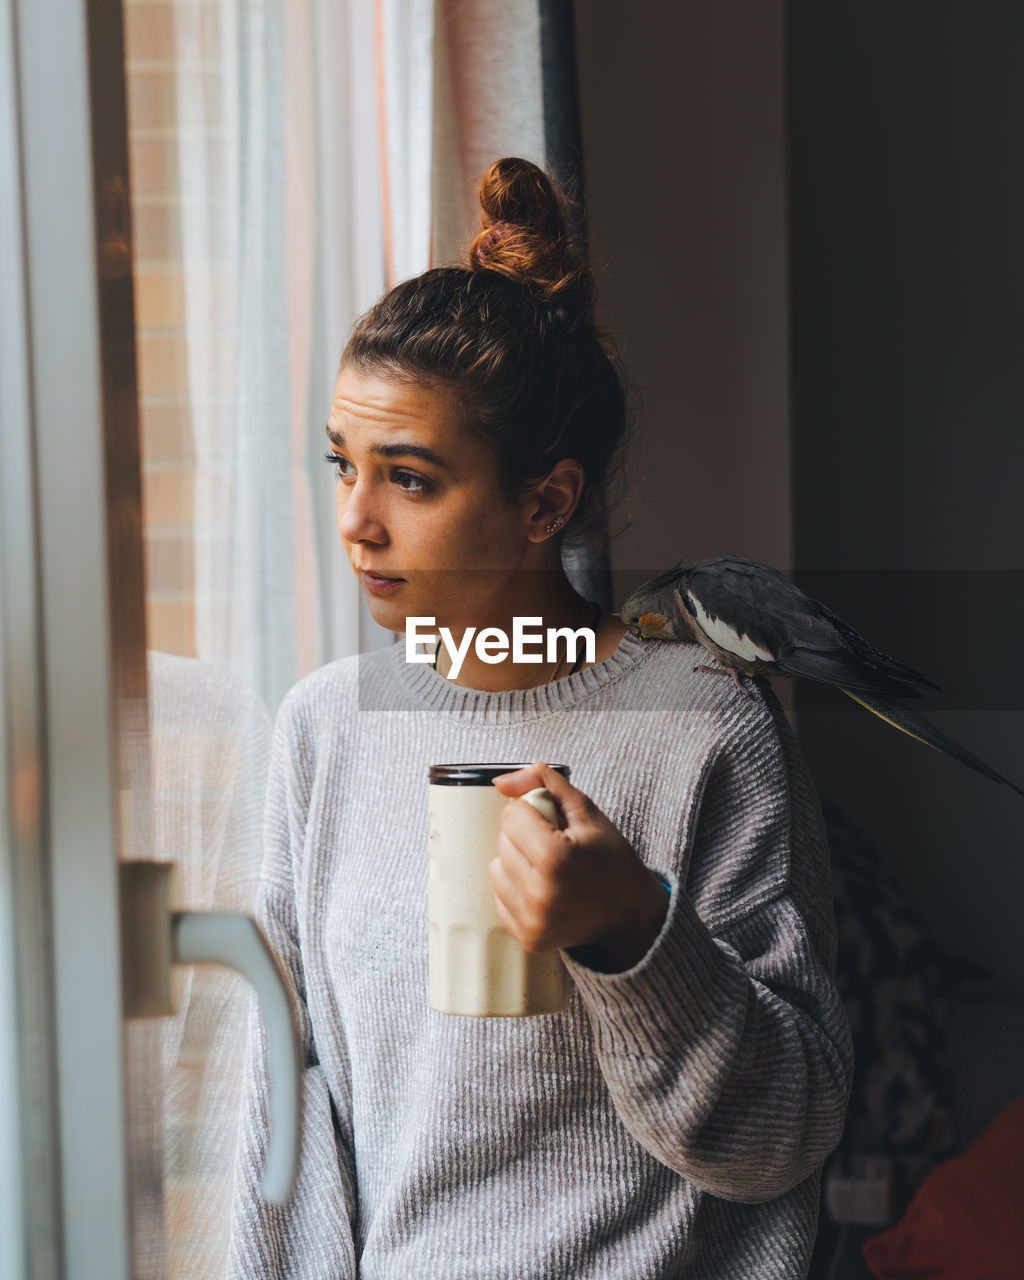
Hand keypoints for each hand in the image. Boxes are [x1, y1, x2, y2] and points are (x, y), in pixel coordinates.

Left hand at [489, 761, 669, 972]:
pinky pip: (500, 897)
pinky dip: (517, 889)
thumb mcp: (587, 811)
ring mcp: (532, 920)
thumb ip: (544, 784)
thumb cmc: (610, 859)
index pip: (511, 816)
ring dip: (517, 862)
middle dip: (524, 836)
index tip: (556, 825)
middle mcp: (540, 894)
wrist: (629, 914)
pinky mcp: (527, 937)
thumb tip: (500, 782)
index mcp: (556, 858)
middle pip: (502, 841)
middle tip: (557, 846)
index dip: (533, 813)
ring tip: (549, 868)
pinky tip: (544, 889)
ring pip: (496, 868)